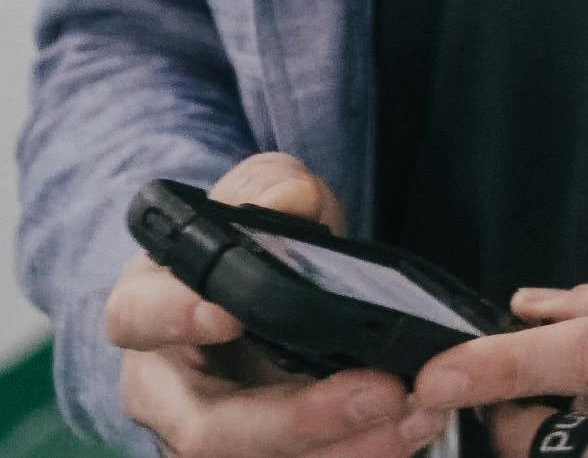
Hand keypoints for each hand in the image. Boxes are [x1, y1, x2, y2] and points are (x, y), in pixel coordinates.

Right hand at [104, 152, 454, 457]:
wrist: (259, 291)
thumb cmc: (249, 244)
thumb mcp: (261, 196)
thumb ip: (272, 187)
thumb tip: (289, 197)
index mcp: (147, 308)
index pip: (139, 316)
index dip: (175, 316)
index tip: (227, 312)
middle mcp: (165, 387)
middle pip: (208, 427)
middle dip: (298, 418)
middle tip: (378, 391)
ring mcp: (208, 432)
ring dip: (344, 447)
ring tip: (416, 415)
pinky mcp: (258, 453)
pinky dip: (359, 452)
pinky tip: (413, 429)